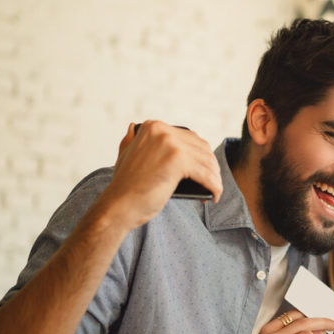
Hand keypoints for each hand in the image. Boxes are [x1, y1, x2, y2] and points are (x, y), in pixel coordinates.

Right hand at [103, 121, 222, 228]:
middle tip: (213, 181)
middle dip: (211, 165)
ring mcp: (170, 143)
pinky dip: (214, 186)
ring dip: (214, 177)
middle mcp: (162, 130)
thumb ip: (133, 139)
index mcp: (153, 127)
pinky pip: (206, 174)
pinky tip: (215, 196)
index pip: (189, 138)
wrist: (118, 206)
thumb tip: (134, 127)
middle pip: (201, 147)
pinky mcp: (177, 160)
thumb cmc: (125, 186)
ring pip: (206, 161)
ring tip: (214, 190)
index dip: (201, 154)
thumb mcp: (126, 154)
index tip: (206, 168)